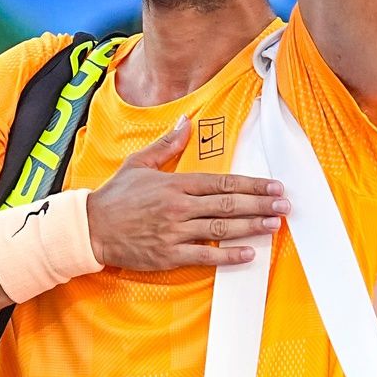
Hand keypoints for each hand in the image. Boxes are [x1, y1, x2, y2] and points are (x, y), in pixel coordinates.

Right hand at [86, 116, 288, 270]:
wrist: (91, 228)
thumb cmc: (115, 196)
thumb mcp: (138, 163)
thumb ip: (166, 145)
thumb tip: (186, 122)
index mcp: (175, 184)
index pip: (222, 182)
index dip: (251, 184)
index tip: (273, 186)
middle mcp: (179, 207)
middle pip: (228, 204)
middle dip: (260, 204)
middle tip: (284, 206)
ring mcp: (175, 232)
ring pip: (221, 228)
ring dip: (251, 226)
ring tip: (274, 225)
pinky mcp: (169, 254)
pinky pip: (205, 255)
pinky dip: (228, 255)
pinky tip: (248, 252)